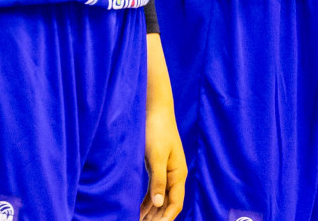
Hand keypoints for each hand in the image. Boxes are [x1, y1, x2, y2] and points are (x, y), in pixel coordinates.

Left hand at [143, 36, 186, 220]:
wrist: (155, 108)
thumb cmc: (156, 130)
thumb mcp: (156, 156)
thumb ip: (158, 180)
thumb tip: (159, 203)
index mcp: (178, 173)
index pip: (175, 203)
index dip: (165, 219)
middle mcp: (174, 174)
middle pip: (169, 203)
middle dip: (158, 218)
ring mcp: (166, 170)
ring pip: (161, 197)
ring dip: (152, 211)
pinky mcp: (157, 165)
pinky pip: (155, 188)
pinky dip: (148, 200)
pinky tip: (139, 208)